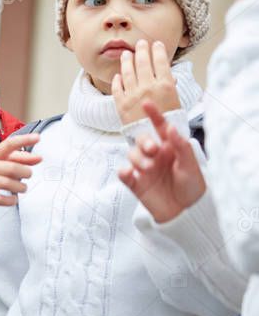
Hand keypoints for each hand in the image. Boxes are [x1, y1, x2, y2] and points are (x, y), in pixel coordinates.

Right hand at [0, 133, 41, 207]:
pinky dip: (10, 200)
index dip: (24, 140)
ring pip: (7, 184)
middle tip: (28, 175)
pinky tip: (13, 198)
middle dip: (25, 172)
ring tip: (22, 188)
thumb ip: (17, 158)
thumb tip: (39, 159)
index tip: (38, 138)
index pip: (8, 144)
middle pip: (11, 168)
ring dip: (20, 187)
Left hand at [112, 40, 179, 124]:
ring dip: (127, 61)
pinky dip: (117, 80)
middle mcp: (148, 87)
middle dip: (142, 50)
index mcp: (165, 86)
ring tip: (126, 54)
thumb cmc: (170, 123)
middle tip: (141, 43)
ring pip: (128, 72)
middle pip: (142, 63)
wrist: (155, 141)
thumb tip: (171, 76)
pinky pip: (117, 88)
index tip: (156, 44)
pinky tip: (118, 75)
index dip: (158, 51)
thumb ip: (171, 87)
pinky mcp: (121, 104)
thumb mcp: (177, 103)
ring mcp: (132, 95)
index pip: (160, 62)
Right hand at [118, 100, 204, 222]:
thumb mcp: (191, 165)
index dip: (153, 115)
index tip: (146, 103)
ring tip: (148, 168)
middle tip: (153, 150)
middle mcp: (155, 156)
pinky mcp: (136, 183)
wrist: (185, 212)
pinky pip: (124, 174)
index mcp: (170, 148)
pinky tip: (129, 174)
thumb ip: (181, 146)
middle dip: (144, 142)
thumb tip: (171, 128)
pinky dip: (123, 172)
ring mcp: (144, 169)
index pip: (160, 127)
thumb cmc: (192, 187)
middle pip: (142, 140)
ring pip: (132, 155)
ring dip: (137, 158)